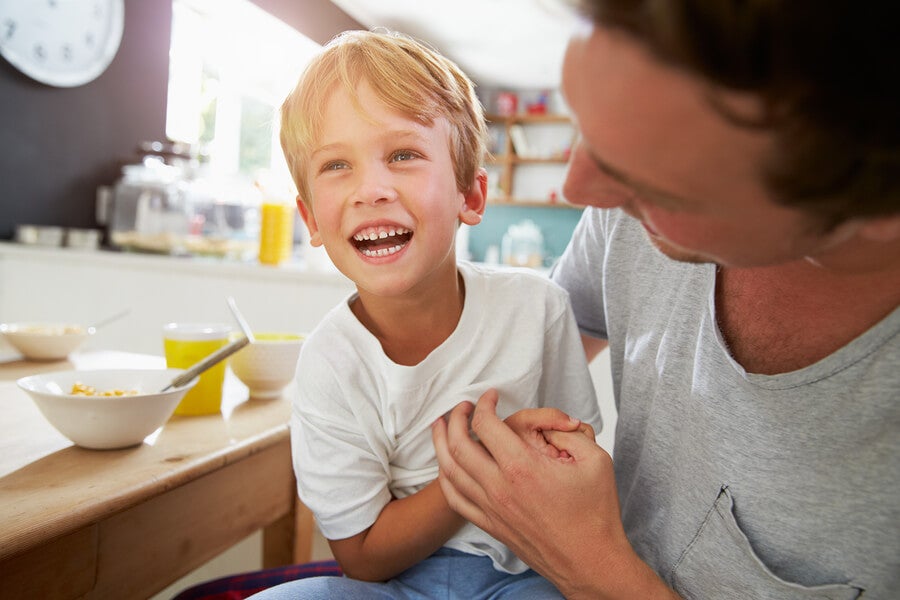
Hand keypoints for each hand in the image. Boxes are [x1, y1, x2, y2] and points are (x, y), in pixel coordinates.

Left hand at [432, 389, 677, 598]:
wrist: (591, 561)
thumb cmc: (596, 512)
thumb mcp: (595, 459)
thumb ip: (569, 432)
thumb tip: (548, 424)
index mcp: (523, 467)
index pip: (486, 424)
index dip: (484, 403)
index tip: (491, 396)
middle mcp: (500, 487)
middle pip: (458, 444)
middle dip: (456, 418)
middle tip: (463, 406)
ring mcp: (491, 509)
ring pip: (449, 470)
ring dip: (441, 442)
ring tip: (440, 426)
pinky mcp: (491, 525)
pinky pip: (455, 498)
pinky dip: (445, 477)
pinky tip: (446, 465)